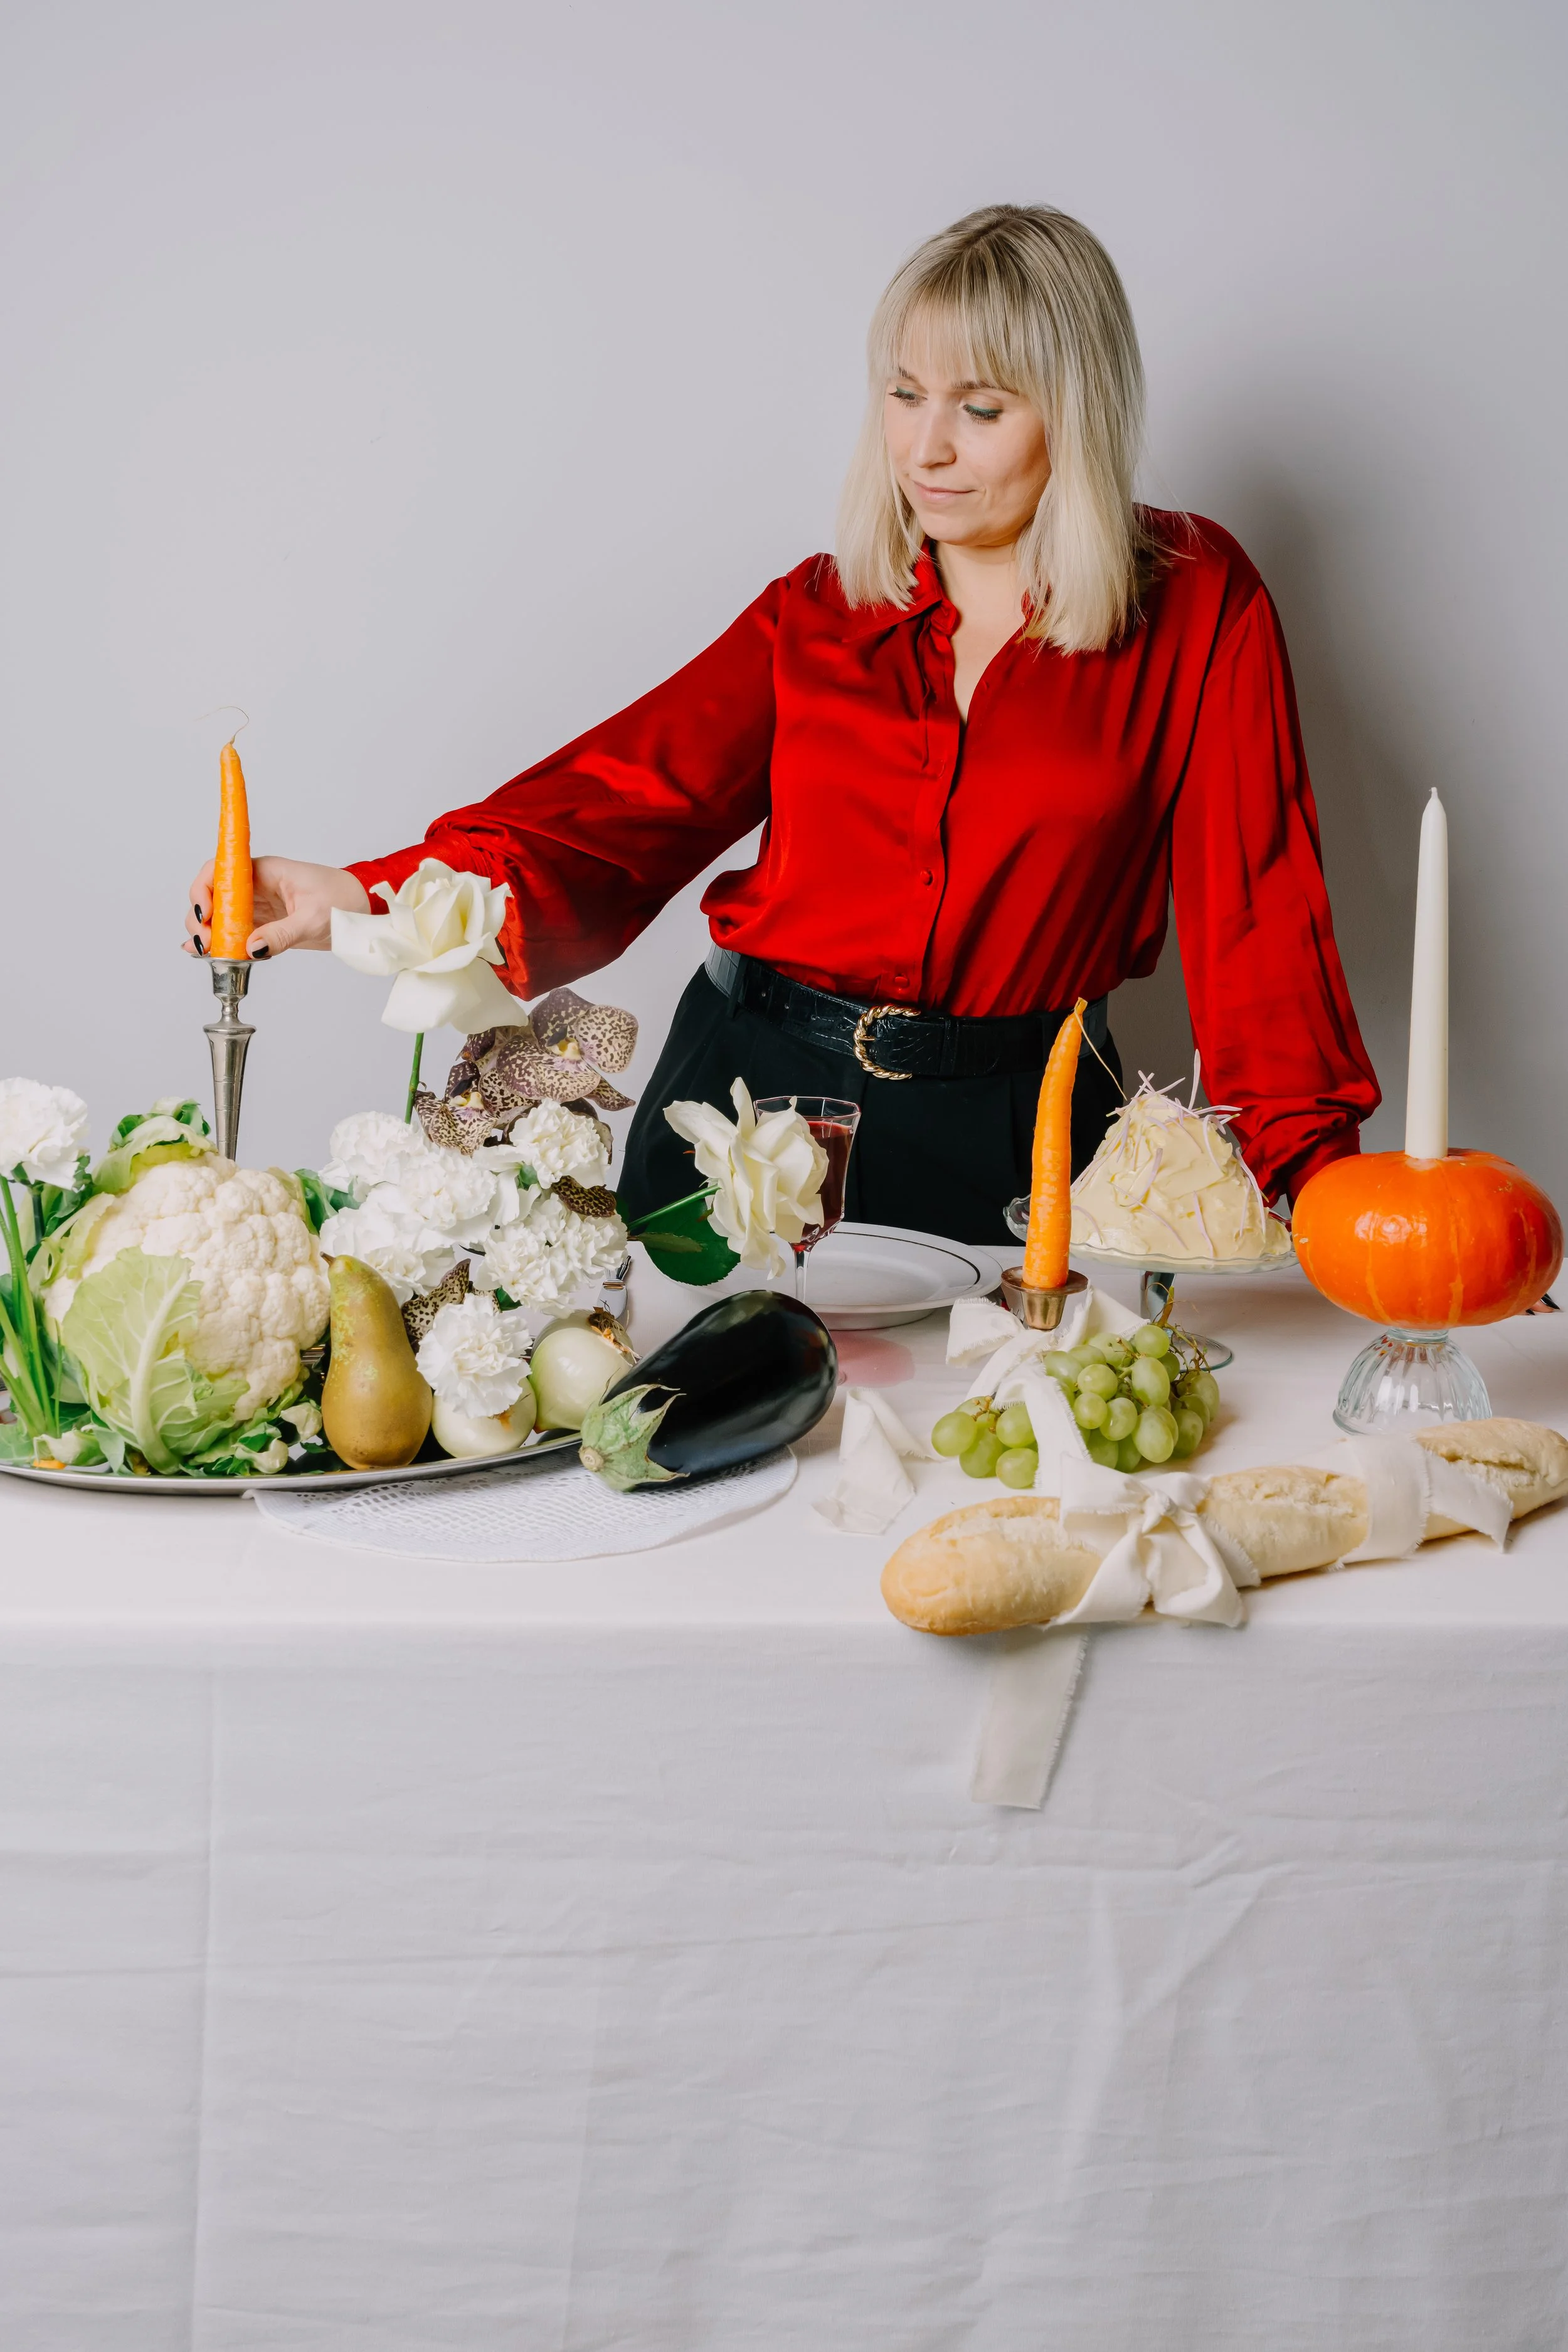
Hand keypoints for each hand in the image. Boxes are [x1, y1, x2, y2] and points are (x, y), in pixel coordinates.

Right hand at [184, 857, 371, 957]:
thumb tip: (251, 949)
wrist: (363, 909)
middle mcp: (256, 886)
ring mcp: (259, 906)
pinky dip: (224, 943)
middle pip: (214, 895)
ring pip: (222, 915)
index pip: (220, 870)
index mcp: (265, 872)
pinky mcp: (265, 924)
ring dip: (210, 932)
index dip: (204, 889)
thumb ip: (281, 934)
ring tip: (206, 952)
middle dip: (202, 917)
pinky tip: (211, 954)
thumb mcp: (313, 918)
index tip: (205, 914)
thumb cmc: (343, 900)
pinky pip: (237, 931)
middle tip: (205, 942)